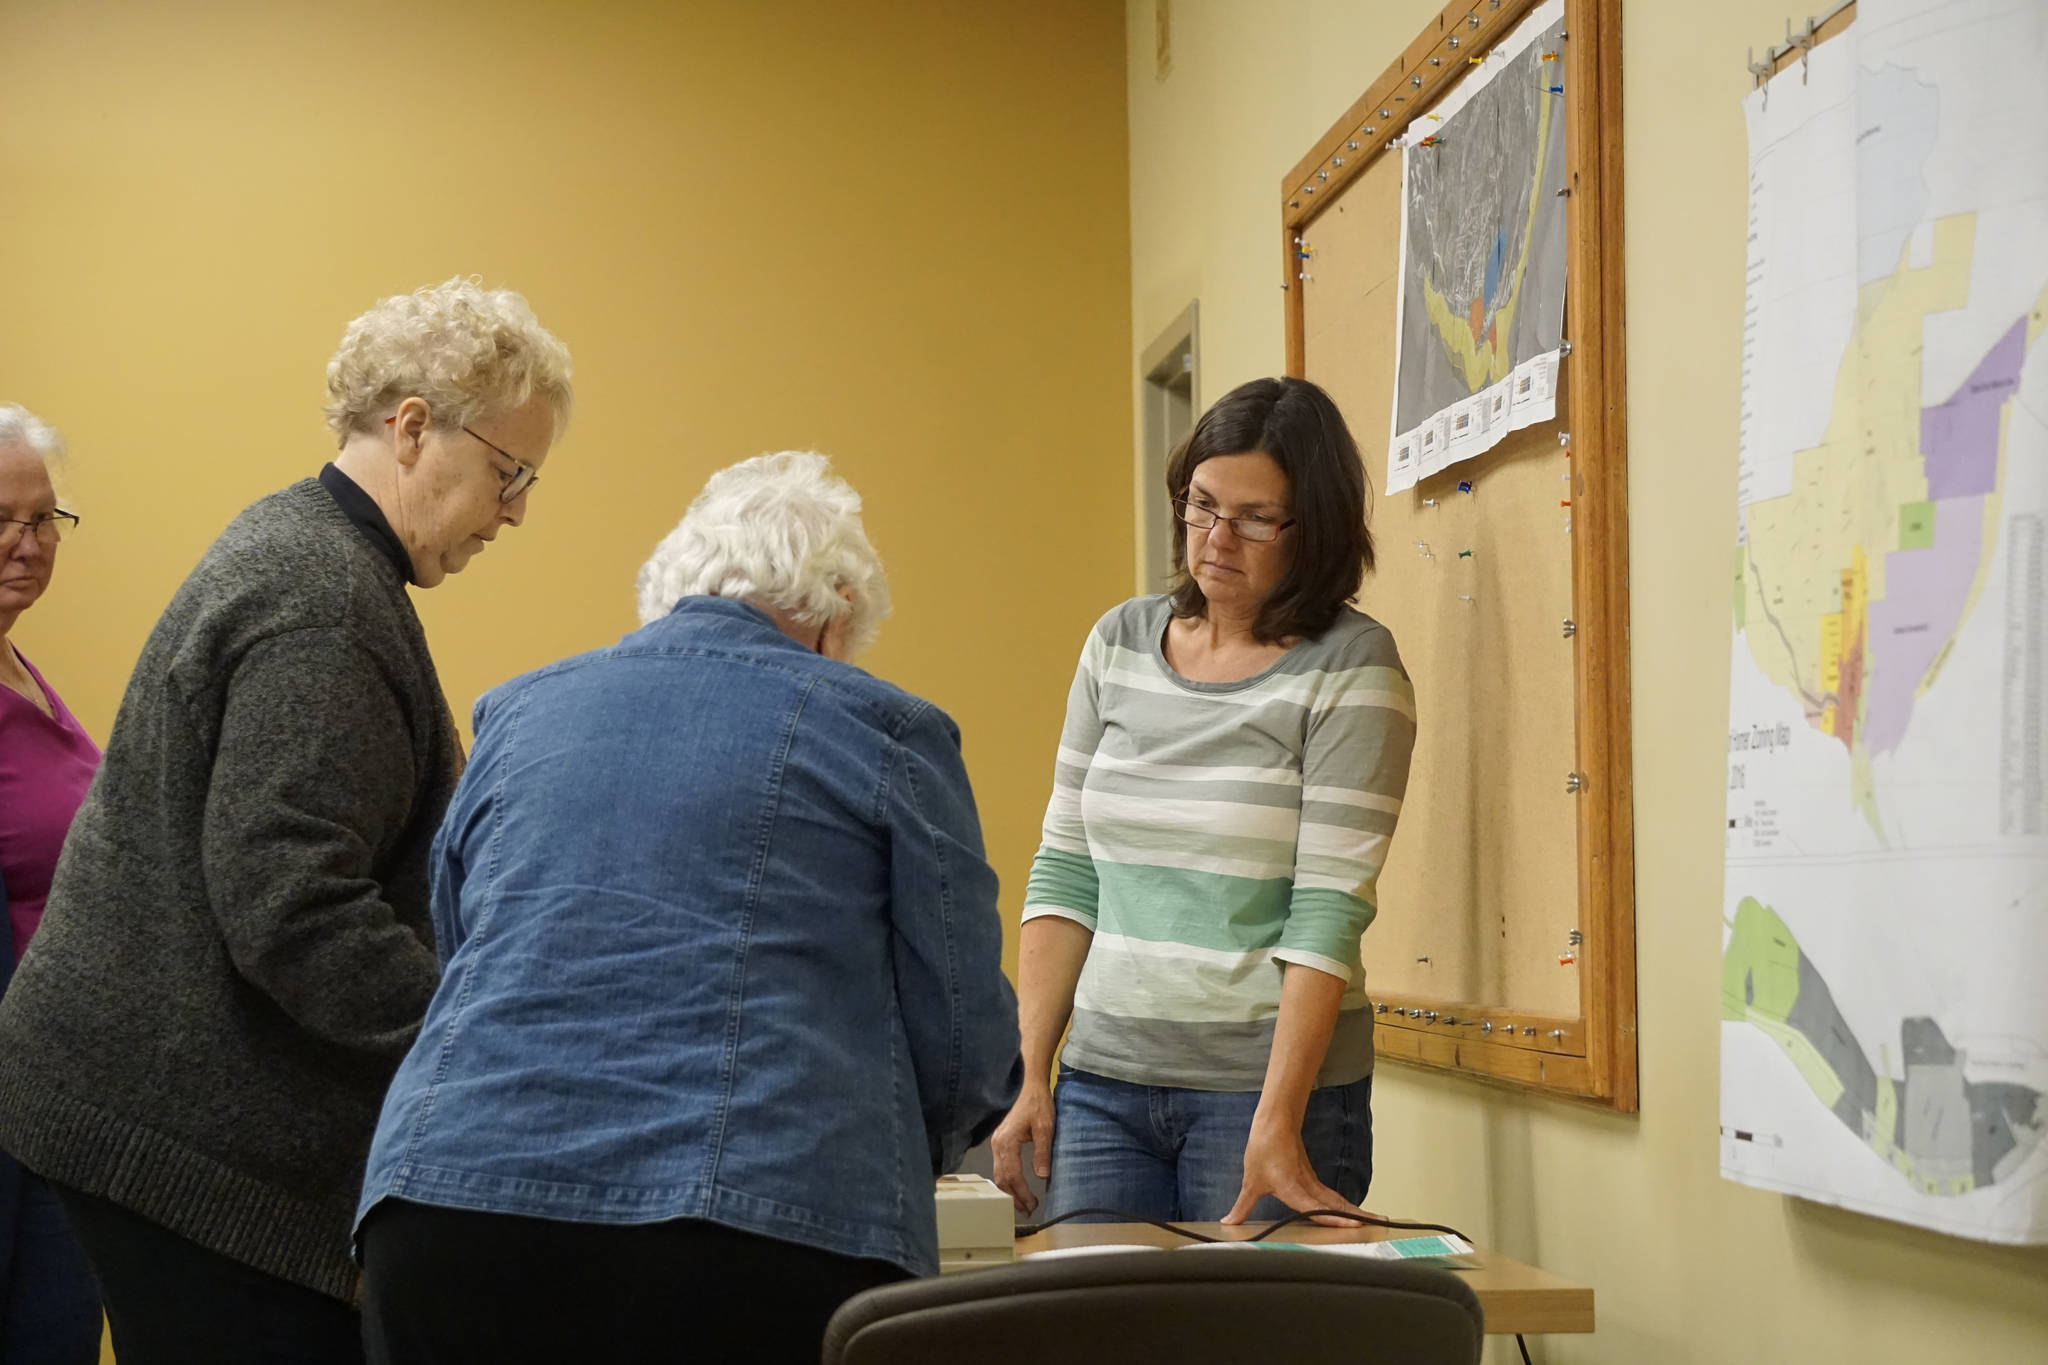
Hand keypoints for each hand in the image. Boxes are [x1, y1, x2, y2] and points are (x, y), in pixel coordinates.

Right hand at [990, 1083, 1054, 1213]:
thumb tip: (1041, 1176)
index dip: (1022, 1193)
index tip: (1033, 1205)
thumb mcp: (1044, 1127)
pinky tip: (1016, 1186)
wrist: (1029, 1084)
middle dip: (1014, 1197)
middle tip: (1028, 1210)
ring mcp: (996, 1143)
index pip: (1013, 1176)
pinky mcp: (1000, 1141)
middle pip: (1002, 1179)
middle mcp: (997, 1144)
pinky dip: (1007, 1180)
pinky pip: (1000, 1166)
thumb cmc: (1037, 1103)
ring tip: (1023, 1204)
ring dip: (1010, 1191)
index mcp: (1007, 1143)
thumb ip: (1042, 1151)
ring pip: (999, 1174)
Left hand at [1222, 1118, 1370, 1227]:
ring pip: (1338, 1199)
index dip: (1335, 1218)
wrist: (1274, 1124)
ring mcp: (1313, 1182)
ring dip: (1356, 1210)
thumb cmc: (1263, 1150)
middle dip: (1357, 1216)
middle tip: (1379, 1223)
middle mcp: (1307, 1187)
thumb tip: (1228, 1223)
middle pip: (1336, 1204)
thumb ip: (1242, 1206)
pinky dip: (1346, 1205)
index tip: (1354, 1224)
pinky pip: (1333, 1196)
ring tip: (1377, 1219)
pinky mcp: (1313, 1179)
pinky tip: (1355, 1213)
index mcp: (1293, 1189)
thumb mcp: (1250, 1182)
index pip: (1316, 1208)